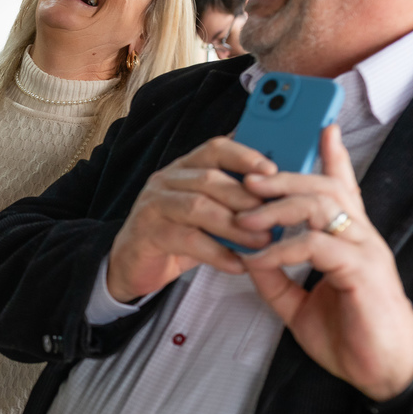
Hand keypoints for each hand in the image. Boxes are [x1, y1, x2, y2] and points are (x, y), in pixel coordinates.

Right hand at [107, 136, 277, 301]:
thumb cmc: (178, 235)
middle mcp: (166, 180)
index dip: (244, 156)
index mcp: (185, 168)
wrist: (133, 265)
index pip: (215, 149)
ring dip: (234, 225)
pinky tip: (236, 264)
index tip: (272, 170)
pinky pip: (186, 239)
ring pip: (198, 207)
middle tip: (275, 217)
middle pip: (209, 178)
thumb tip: (279, 194)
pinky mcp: (147, 232)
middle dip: (246, 197)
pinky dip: (216, 252)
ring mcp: (153, 204)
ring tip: (261, 242)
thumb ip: (234, 200)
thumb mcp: (207, 213)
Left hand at [237, 125, 412, 399]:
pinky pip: (316, 245)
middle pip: (324, 187)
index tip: (319, 128)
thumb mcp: (298, 304)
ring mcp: (364, 250)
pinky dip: (281, 249)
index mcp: (349, 240)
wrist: (383, 373)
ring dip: (278, 206)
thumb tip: (247, 255)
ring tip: (245, 216)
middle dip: (284, 177)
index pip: (342, 188)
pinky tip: (257, 259)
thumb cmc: (349, 337)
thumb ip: (276, 277)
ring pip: (321, 205)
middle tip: (248, 178)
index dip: (332, 157)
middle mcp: (360, 237)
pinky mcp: (362, 270)